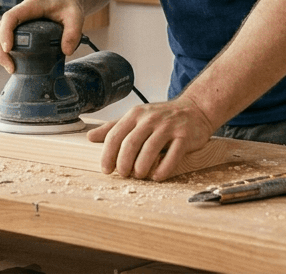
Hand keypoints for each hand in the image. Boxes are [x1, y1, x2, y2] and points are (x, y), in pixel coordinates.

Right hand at [0, 0, 84, 72]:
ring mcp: (18, 22)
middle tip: (10, 68)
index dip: (6, 32)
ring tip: (12, 69)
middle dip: (0, 50)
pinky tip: (16, 65)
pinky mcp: (20, 29)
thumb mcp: (75, 15)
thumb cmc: (68, 4)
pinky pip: (7, 39)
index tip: (8, 49)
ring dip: (1, 53)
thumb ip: (73, 32)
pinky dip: (7, 53)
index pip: (11, 17)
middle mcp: (20, 13)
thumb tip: (66, 51)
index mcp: (30, 6)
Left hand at [88, 98, 213, 181]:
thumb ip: (114, 127)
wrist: (195, 108)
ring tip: (139, 175)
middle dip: (123, 163)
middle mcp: (150, 119)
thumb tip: (90, 137)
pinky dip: (163, 169)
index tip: (106, 169)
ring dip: (141, 167)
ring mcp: (168, 127)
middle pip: (130, 143)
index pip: (115, 135)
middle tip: (123, 174)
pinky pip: (172, 156)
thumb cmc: (161, 116)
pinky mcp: (185, 136)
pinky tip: (157, 176)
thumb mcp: (136, 117)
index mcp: (135, 114)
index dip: (108, 154)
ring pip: (150, 150)